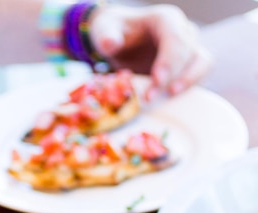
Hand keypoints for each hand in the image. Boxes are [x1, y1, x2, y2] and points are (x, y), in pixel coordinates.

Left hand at [89, 4, 212, 99]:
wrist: (118, 39)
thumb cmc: (114, 32)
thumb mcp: (105, 30)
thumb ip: (106, 36)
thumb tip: (111, 44)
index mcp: (164, 19)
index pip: (175, 38)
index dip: (168, 61)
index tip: (156, 81)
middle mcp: (181, 30)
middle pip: (189, 52)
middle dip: (172, 76)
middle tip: (151, 97)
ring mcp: (188, 47)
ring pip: (202, 62)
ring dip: (189, 81)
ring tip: (169, 96)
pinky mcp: (188, 65)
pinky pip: (199, 74)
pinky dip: (189, 87)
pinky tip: (170, 98)